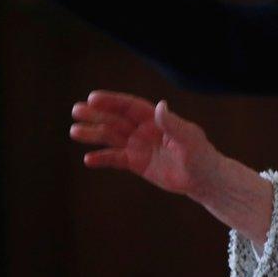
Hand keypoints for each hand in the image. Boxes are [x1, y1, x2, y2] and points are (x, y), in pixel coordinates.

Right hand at [70, 91, 219, 198]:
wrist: (203, 179)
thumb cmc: (200, 154)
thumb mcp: (188, 137)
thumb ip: (172, 123)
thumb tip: (160, 105)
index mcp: (156, 119)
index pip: (130, 107)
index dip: (112, 101)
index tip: (93, 98)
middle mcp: (144, 130)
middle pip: (116, 119)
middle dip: (97, 114)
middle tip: (76, 110)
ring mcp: (139, 146)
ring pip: (112, 137)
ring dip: (94, 134)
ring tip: (74, 131)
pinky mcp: (137, 163)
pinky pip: (116, 159)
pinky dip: (103, 158)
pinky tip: (88, 159)